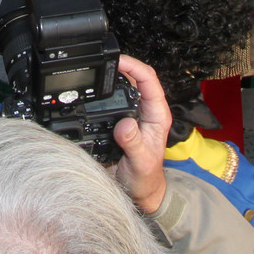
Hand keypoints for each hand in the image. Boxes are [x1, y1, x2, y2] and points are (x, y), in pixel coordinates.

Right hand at [109, 54, 171, 214]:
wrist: (139, 192)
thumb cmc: (146, 180)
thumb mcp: (141, 163)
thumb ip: (134, 144)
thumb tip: (126, 124)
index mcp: (158, 116)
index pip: (150, 81)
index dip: (135, 67)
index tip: (119, 61)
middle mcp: (147, 112)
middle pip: (137, 78)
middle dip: (121, 67)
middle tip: (103, 62)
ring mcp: (135, 115)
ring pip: (125, 87)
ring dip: (113, 78)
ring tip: (98, 71)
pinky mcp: (123, 121)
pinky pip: (115, 100)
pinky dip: (106, 92)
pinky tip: (95, 90)